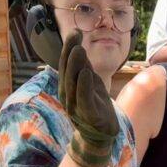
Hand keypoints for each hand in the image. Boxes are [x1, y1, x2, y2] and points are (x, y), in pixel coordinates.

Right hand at [58, 30, 119, 166]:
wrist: (100, 135)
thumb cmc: (95, 106)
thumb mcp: (90, 83)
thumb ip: (83, 67)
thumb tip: (77, 45)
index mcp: (68, 86)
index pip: (66, 64)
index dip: (69, 47)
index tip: (75, 31)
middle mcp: (68, 95)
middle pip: (67, 71)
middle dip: (70, 52)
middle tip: (74, 35)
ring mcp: (76, 106)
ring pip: (73, 83)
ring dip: (76, 66)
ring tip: (79, 49)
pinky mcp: (88, 115)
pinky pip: (84, 98)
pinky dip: (84, 85)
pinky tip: (87, 73)